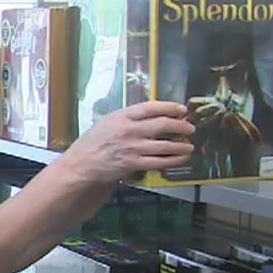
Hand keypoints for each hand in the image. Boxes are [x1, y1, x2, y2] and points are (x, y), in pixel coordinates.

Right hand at [60, 101, 193, 184]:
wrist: (82, 165)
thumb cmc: (94, 142)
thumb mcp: (108, 122)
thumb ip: (129, 118)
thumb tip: (155, 115)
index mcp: (123, 116)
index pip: (152, 107)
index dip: (171, 107)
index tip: (183, 110)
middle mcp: (130, 130)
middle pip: (163, 125)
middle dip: (181, 126)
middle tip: (190, 128)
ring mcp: (133, 148)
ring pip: (165, 145)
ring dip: (181, 146)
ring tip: (189, 146)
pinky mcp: (134, 164)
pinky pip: (160, 162)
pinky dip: (174, 160)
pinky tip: (181, 159)